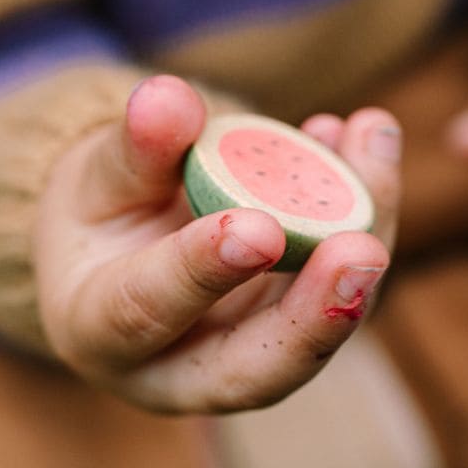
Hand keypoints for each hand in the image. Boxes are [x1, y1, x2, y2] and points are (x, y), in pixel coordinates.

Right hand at [34, 76, 400, 413]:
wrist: (125, 239)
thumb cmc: (98, 210)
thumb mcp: (97, 172)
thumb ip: (134, 146)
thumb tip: (166, 97)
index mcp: (100, 333)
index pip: (147, 312)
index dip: (200, 272)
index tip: (255, 227)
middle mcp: (179, 369)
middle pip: (257, 367)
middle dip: (317, 314)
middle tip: (363, 251)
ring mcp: (248, 355)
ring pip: (317, 322)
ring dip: (360, 235)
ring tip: (370, 141)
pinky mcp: (294, 326)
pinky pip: (336, 281)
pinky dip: (361, 210)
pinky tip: (364, 136)